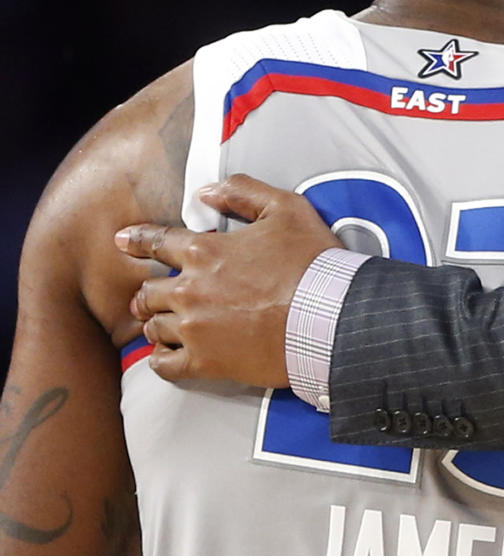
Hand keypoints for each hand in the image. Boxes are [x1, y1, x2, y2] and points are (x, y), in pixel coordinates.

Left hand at [114, 174, 340, 384]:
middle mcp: (189, 289)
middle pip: (149, 290)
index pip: (156, 242)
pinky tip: (168, 354)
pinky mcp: (206, 362)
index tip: (121, 241)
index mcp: (203, 251)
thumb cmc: (312, 263)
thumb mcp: (286, 208)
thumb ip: (242, 192)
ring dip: (157, 322)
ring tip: (163, 324)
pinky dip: (162, 358)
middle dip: (150, 290)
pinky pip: (165, 364)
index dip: (137, 240)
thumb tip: (206, 192)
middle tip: (152, 295)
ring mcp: (194, 328)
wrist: (330, 317)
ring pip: (153, 326)